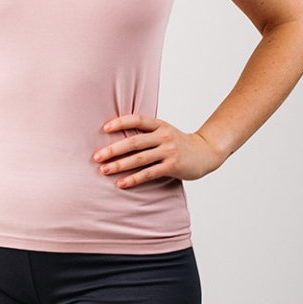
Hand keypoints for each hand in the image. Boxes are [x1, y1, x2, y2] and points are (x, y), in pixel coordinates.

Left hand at [92, 113, 223, 185]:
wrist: (206, 152)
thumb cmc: (179, 144)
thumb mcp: (164, 132)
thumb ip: (146, 133)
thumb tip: (118, 138)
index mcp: (160, 125)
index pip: (137, 119)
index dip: (120, 122)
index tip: (104, 129)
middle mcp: (164, 136)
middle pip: (134, 142)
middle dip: (113, 149)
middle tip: (96, 157)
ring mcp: (169, 151)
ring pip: (139, 158)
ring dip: (119, 165)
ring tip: (104, 170)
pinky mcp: (173, 166)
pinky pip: (149, 173)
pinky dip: (134, 178)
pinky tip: (121, 183)